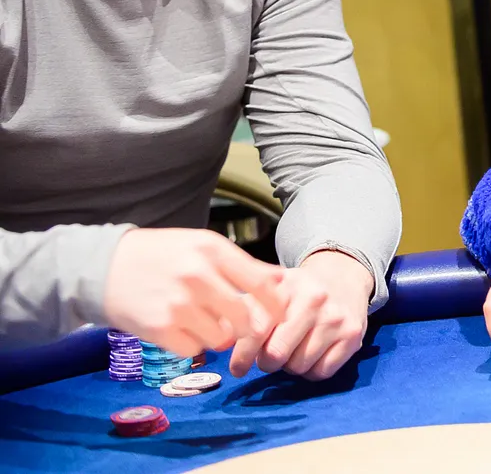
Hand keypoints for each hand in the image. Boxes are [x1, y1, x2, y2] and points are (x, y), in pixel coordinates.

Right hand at [102, 228, 285, 358]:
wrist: (104, 267)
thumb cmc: (161, 255)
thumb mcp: (202, 245)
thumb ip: (242, 263)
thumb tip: (281, 278)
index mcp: (212, 251)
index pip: (262, 284)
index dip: (276, 304)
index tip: (279, 314)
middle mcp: (198, 277)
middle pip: (245, 318)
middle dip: (249, 328)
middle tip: (244, 327)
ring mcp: (178, 305)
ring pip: (221, 338)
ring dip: (219, 336)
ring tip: (206, 323)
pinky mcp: (159, 329)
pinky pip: (194, 349)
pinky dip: (194, 344)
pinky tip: (183, 329)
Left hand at [228, 249, 372, 379]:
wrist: (344, 276)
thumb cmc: (298, 291)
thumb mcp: (271, 290)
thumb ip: (244, 312)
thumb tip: (220, 337)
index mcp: (286, 287)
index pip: (256, 330)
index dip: (243, 355)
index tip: (238, 368)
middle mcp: (313, 300)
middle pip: (276, 355)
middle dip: (268, 362)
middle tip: (270, 356)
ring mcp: (335, 318)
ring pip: (298, 367)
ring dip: (291, 366)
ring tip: (295, 349)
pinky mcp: (353, 335)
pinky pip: (321, 372)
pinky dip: (312, 370)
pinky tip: (313, 353)